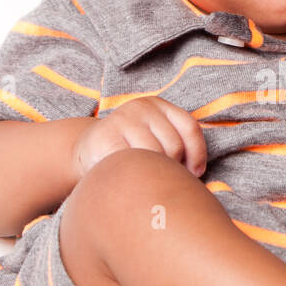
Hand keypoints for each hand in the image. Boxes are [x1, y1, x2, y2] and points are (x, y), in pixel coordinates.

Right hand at [72, 95, 207, 178]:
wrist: (88, 149)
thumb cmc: (131, 149)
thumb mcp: (155, 136)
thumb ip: (175, 144)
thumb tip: (197, 174)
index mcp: (159, 105)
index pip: (189, 128)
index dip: (198, 154)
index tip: (195, 173)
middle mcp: (141, 107)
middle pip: (174, 145)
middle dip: (173, 169)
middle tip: (163, 180)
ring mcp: (122, 120)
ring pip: (154, 155)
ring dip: (154, 175)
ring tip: (146, 180)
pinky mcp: (105, 136)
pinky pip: (132, 163)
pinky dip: (135, 175)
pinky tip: (130, 179)